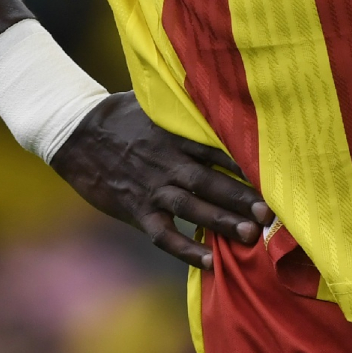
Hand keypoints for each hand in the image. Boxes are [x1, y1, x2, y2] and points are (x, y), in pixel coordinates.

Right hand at [50, 92, 271, 268]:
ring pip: (192, 207)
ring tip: (250, 235)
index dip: (246, 164)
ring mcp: (152, 188)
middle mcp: (169, 162)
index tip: (275, 175)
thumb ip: (186, 105)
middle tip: (271, 213)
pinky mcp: (136, 210)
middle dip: (242, 197)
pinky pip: (164, 234)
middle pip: (211, 181)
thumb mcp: (155, 102)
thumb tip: (219, 90)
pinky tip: (209, 262)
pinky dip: (186, 249)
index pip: (218, 150)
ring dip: (222, 222)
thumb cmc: (122, 114)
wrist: (76, 134)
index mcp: (176, 135)